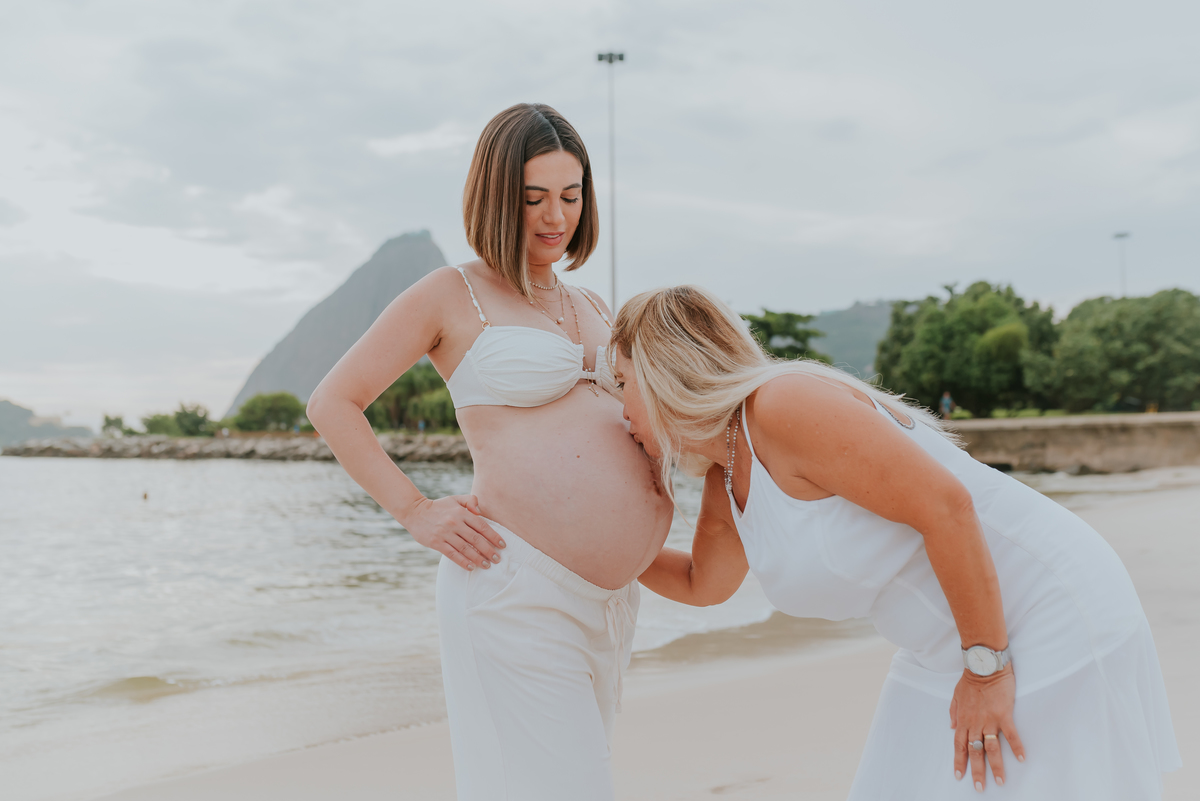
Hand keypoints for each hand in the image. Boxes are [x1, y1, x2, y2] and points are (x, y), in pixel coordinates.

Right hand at [401, 495, 504, 570]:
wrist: (415, 512)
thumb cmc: (439, 507)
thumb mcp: (455, 499)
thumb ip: (470, 501)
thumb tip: (480, 511)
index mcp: (461, 512)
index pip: (482, 526)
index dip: (494, 536)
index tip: (502, 545)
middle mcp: (454, 523)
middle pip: (476, 539)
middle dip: (489, 550)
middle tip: (497, 559)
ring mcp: (445, 533)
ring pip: (466, 548)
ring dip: (478, 558)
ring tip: (487, 565)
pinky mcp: (436, 542)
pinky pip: (452, 554)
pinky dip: (463, 561)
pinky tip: (471, 567)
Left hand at [950, 665, 1024, 791]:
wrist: (984, 665)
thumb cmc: (970, 679)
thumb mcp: (955, 695)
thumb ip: (953, 713)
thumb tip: (951, 728)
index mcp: (963, 719)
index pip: (959, 745)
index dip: (959, 761)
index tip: (959, 775)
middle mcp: (974, 723)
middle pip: (974, 751)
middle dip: (976, 771)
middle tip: (979, 788)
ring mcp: (989, 719)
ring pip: (991, 748)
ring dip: (996, 766)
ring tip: (1000, 782)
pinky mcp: (1003, 714)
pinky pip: (1011, 734)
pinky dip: (1016, 747)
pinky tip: (1022, 759)